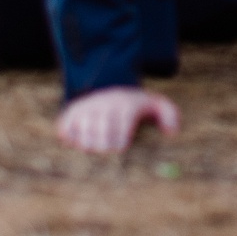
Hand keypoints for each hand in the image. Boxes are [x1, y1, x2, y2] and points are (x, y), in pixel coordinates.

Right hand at [57, 86, 179, 153]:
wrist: (112, 82)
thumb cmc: (137, 104)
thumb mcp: (157, 104)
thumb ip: (170, 116)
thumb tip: (171, 132)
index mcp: (126, 106)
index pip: (121, 126)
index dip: (120, 142)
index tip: (122, 149)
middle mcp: (104, 105)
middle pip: (99, 133)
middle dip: (103, 147)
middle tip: (107, 153)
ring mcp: (86, 108)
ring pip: (81, 132)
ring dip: (87, 145)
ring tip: (95, 149)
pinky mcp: (72, 112)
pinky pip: (64, 129)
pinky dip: (69, 138)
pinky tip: (77, 142)